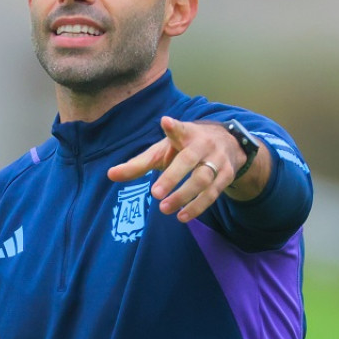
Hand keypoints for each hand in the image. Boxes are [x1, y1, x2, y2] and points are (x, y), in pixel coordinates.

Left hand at [106, 116, 261, 222]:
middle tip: (155, 193)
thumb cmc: (185, 148)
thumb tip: (110, 175)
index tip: (166, 122)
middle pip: (189, 160)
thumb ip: (139, 164)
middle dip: (173, 177)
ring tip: (165, 209)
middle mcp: (203, 145)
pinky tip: (182, 216)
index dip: (173, 127)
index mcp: (186, 134)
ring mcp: (218, 160)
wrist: (228, 145)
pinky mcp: (226, 176)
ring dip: (184, 196)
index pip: (179, 129)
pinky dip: (198, 206)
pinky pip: (213, 193)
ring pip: (203, 179)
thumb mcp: (163, 151)